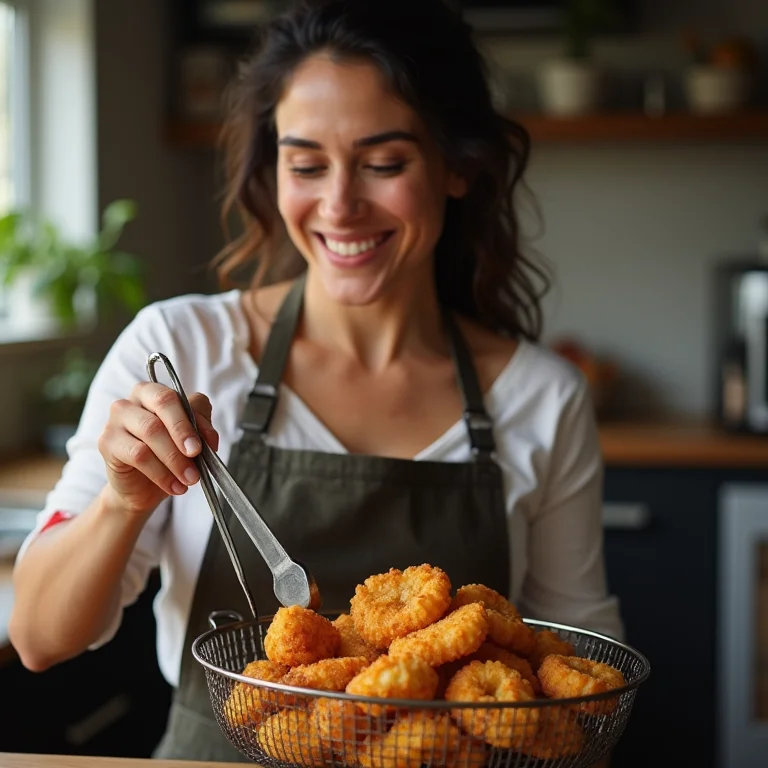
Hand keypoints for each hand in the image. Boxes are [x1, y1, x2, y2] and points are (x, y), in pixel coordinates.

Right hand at [98, 382, 219, 516]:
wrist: (139, 489)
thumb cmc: (166, 458)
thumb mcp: (189, 442)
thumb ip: (201, 431)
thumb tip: (209, 437)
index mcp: (154, 393)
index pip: (179, 396)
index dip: (196, 419)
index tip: (207, 444)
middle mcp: (132, 399)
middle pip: (163, 403)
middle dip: (183, 430)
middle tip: (196, 454)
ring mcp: (116, 419)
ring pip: (151, 430)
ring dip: (175, 458)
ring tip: (190, 478)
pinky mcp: (106, 441)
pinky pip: (138, 455)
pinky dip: (161, 473)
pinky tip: (174, 486)